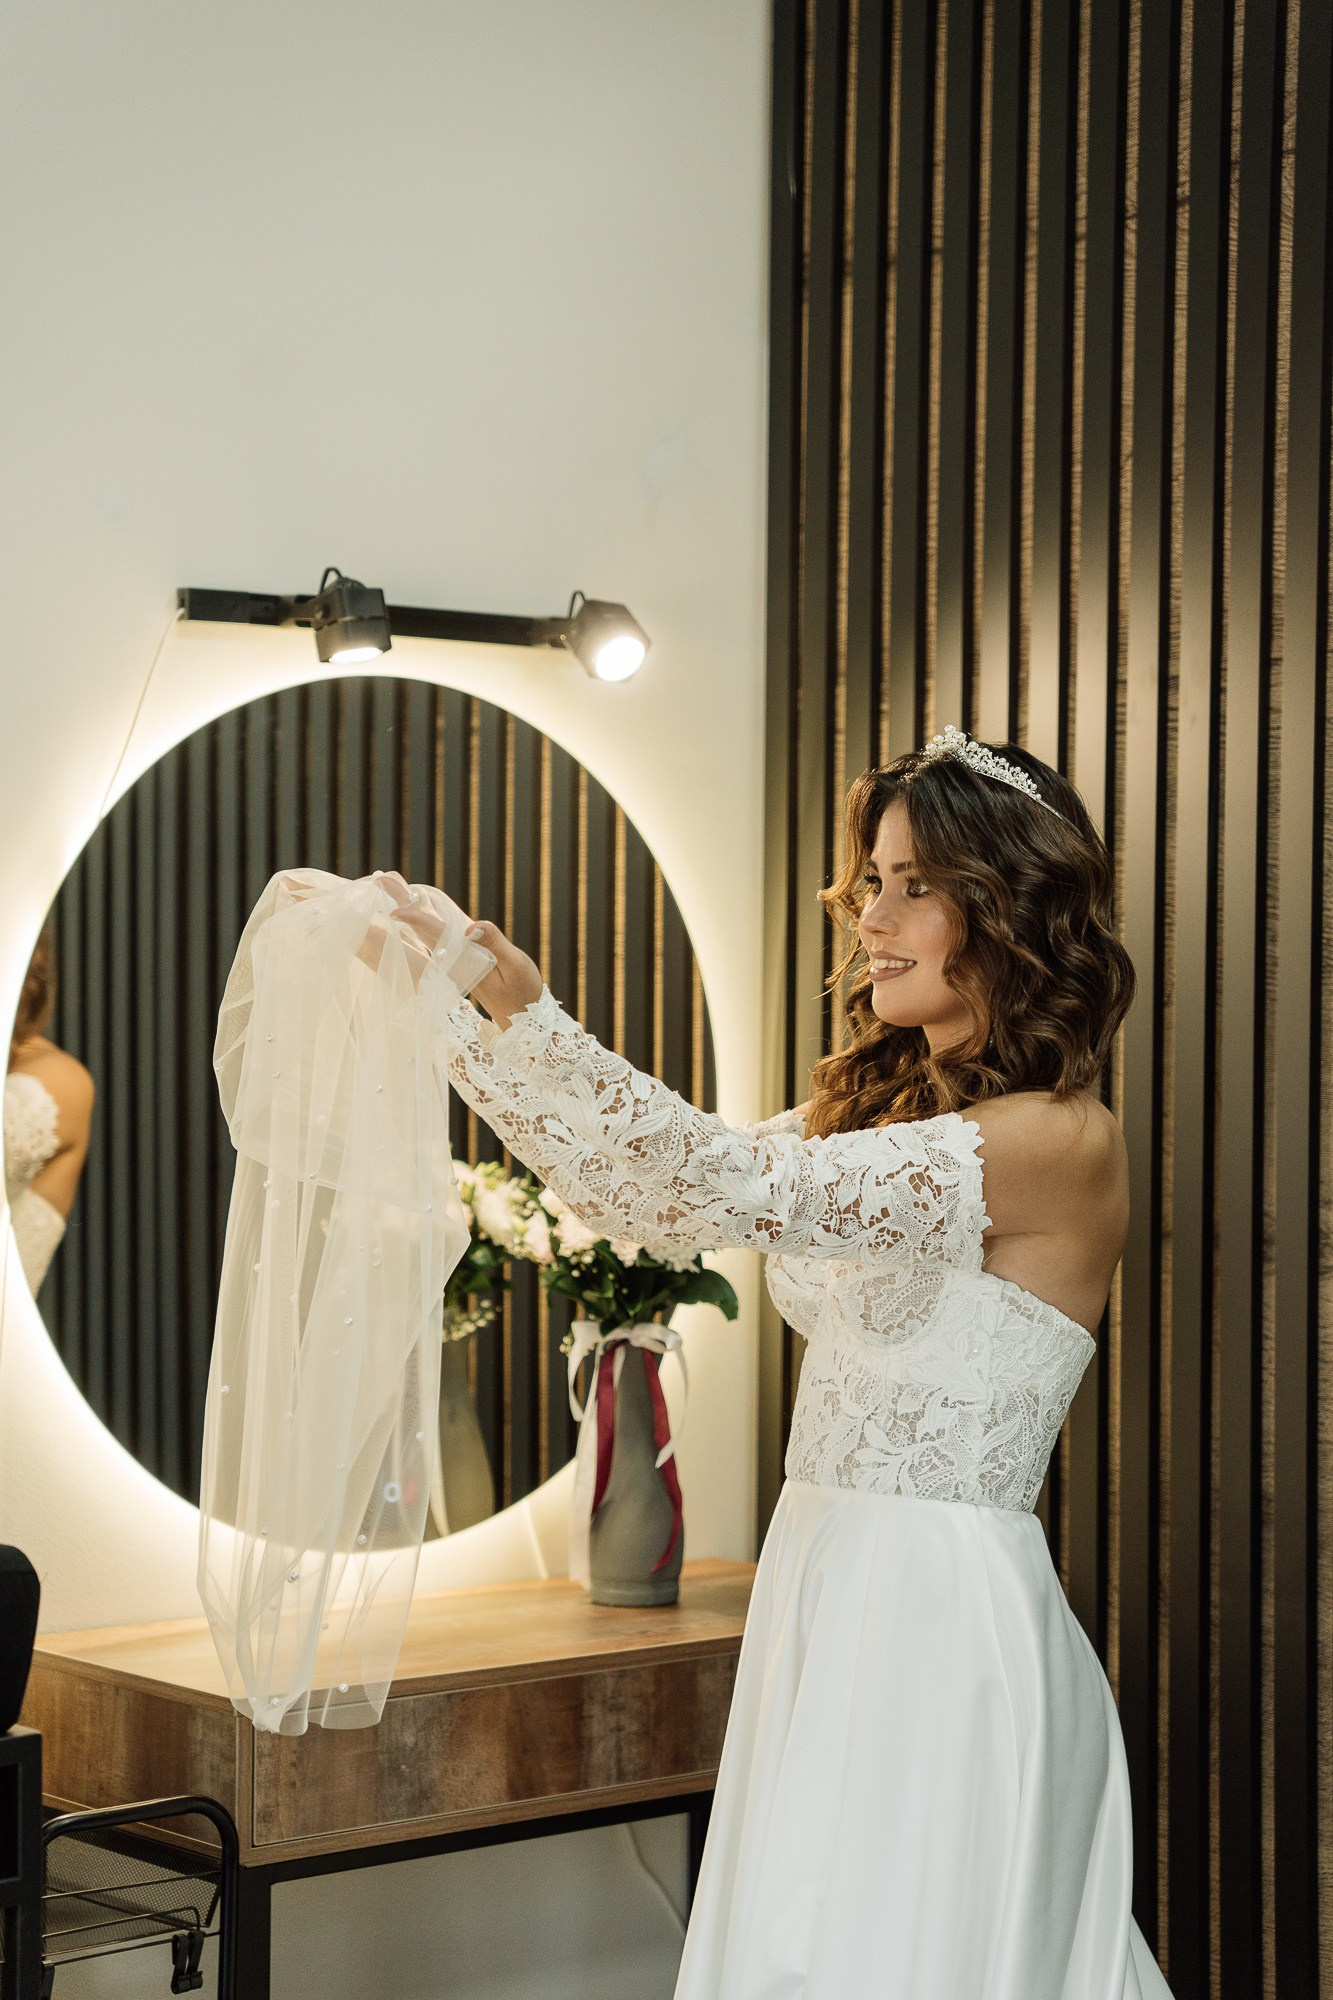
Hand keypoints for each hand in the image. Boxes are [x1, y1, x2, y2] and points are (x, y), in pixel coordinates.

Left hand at [378, 872, 543, 1028]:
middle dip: (404, 903)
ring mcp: (455, 960)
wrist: (522, 1017)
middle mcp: (453, 961)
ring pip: (427, 929)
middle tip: (381, 880)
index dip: (418, 921)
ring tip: (392, 884)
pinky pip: (437, 934)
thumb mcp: (516, 967)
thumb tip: (473, 925)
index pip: (438, 936)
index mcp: (465, 962)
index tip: (395, 910)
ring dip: (410, 906)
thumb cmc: (523, 993)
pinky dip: (423, 917)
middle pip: (423, 928)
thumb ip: (495, 944)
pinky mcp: (460, 958)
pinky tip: (415, 906)